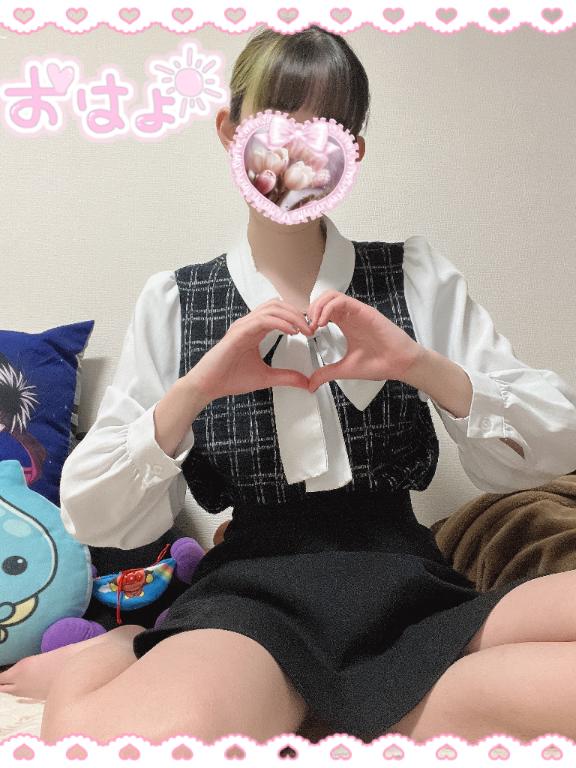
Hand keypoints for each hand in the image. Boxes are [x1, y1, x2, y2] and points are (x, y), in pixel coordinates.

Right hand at [187, 299, 313, 401]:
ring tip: (304, 329)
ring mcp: (242, 326)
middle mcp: (249, 324)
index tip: (311, 331)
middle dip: (297, 314)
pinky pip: (262, 320)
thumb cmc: (230, 378)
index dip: (297, 318)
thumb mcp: (266, 378)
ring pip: (272, 308)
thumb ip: (286, 377)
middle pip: (278, 305)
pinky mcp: (238, 333)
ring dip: (292, 316)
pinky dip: (280, 323)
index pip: (279, 313)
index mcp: (255, 330)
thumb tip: (307, 382)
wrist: (208, 385)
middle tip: (312, 328)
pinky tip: (292, 332)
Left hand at [305, 290, 424, 392]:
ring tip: (315, 324)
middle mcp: (350, 315)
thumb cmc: (378, 363)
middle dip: (311, 310)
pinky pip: (342, 301)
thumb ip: (326, 374)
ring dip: (318, 307)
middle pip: (324, 299)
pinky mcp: (364, 311)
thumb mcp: (344, 369)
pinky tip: (323, 323)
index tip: (307, 334)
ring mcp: (357, 312)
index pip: (323, 310)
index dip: (311, 318)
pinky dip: (328, 308)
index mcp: (345, 324)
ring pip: (331, 295)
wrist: (398, 364)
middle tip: (308, 327)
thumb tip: (310, 385)